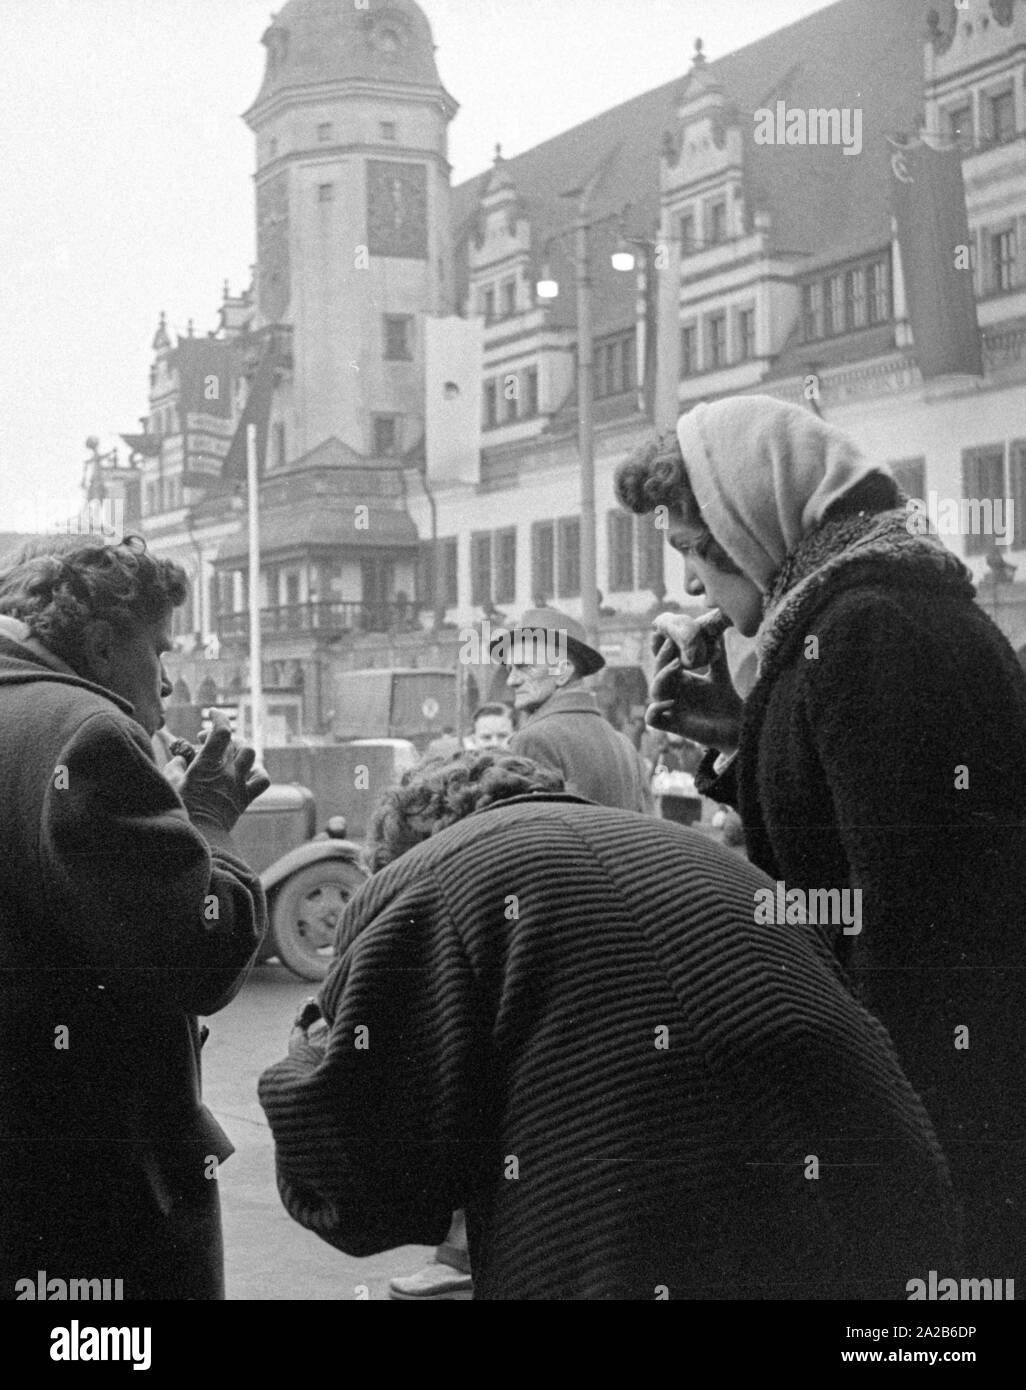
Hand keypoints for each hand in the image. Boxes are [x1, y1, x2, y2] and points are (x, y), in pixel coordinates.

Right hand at [176, 713, 269, 832]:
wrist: (200, 838)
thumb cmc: (181, 811)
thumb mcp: (171, 784)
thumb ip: (175, 766)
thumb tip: (180, 759)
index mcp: (207, 765)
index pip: (221, 732)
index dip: (219, 718)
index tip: (214, 714)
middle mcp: (227, 772)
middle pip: (236, 742)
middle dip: (224, 736)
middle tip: (209, 741)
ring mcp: (239, 784)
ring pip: (251, 756)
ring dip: (241, 749)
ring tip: (229, 753)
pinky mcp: (246, 798)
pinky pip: (262, 779)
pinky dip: (258, 771)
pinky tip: (248, 772)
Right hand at [647, 612, 743, 751]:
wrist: (736, 726)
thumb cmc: (725, 701)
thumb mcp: (720, 672)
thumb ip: (716, 653)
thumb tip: (717, 629)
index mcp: (679, 678)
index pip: (663, 660)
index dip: (661, 647)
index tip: (668, 632)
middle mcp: (671, 692)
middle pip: (657, 671)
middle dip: (663, 656)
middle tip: (672, 643)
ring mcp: (670, 708)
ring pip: (654, 691)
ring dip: (663, 676)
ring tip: (677, 665)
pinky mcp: (672, 725)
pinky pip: (652, 718)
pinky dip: (656, 709)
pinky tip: (671, 702)